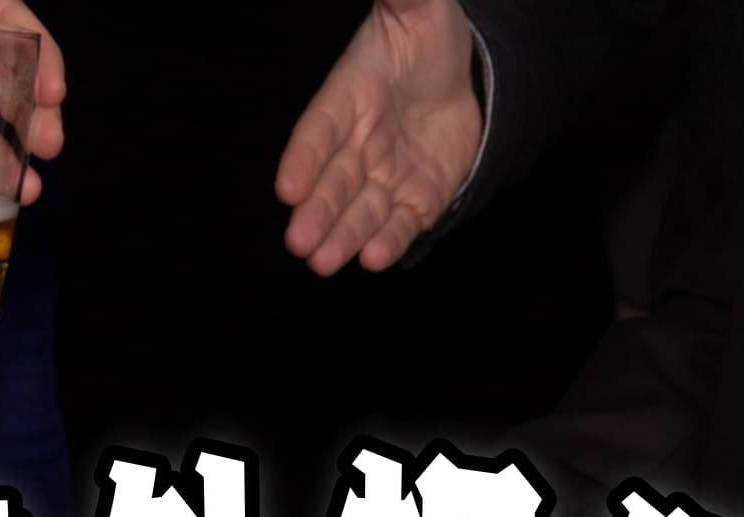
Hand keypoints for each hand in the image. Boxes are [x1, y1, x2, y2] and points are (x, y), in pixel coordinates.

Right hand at [276, 0, 482, 274]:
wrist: (456, 71)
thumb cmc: (425, 33)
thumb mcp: (417, 6)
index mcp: (349, 94)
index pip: (320, 128)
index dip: (304, 157)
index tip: (287, 188)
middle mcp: (360, 142)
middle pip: (333, 182)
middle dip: (318, 212)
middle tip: (299, 243)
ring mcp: (387, 174)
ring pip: (361, 211)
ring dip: (344, 237)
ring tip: (326, 263)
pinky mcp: (417, 197)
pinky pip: (402, 222)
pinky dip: (389, 241)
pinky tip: (375, 258)